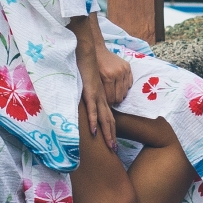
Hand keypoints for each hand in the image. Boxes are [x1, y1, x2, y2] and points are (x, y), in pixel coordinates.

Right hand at [68, 17, 116, 149]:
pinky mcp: (90, 91)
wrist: (88, 51)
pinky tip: (94, 132)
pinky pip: (92, 109)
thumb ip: (90, 94)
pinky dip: (94, 121)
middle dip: (112, 136)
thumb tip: (87, 103)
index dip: (111, 130)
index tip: (112, 143)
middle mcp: (103, 98)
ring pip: (104, 118)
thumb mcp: (90, 84)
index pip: (110, 117)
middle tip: (114, 151)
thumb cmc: (87, 66)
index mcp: (103, 97)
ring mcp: (97, 95)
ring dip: (107, 133)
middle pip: (110, 121)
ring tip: (110, 146)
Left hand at [88, 11, 133, 105]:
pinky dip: (125, 87)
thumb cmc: (94, 66)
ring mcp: (125, 70)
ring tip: (114, 93)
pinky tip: (119, 86)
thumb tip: (104, 104)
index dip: (109, 103)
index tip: (106, 104)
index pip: (111, 97)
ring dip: (120, 94)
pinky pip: (130, 83)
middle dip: (115, 100)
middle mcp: (118, 73)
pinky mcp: (128, 67)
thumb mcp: (94, 78)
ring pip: (126, 91)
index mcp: (108, 76)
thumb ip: (100, 91)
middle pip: (119, 96)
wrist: (98, 51)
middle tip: (110, 100)